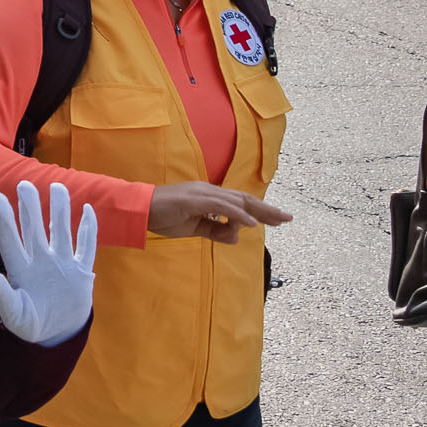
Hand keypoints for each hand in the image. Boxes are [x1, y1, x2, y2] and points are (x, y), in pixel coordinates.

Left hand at [0, 181, 97, 346]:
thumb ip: (4, 299)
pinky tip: (87, 209)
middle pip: (35, 229)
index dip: (3, 219)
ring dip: (59, 210)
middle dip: (30, 207)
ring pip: (61, 231)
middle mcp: (41, 261)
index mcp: (21, 270)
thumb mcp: (16, 317)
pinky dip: (89, 229)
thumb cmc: (31, 325)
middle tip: (24, 184)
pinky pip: (86, 246)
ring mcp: (62, 264)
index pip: (11, 240)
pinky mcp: (81, 272)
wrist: (56, 334)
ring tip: (57, 186)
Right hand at [147, 181, 290, 243]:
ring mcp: (202, 193)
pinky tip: (249, 223)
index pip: (240, 203)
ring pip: (236, 201)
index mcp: (209, 197)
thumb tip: (236, 236)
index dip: (260, 211)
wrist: (138, 209)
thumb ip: (215, 231)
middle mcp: (209, 191)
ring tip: (276, 220)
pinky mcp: (193, 199)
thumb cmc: (163, 216)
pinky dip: (236, 214)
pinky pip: (220, 207)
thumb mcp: (194, 228)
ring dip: (258, 211)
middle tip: (288, 218)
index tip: (278, 220)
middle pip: (244, 200)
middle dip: (267, 210)